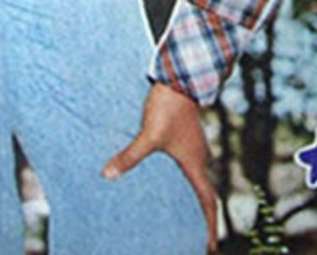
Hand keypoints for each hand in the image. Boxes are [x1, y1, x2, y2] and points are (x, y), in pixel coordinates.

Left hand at [102, 82, 217, 252]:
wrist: (180, 79)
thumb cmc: (169, 108)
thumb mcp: (149, 135)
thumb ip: (129, 157)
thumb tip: (107, 175)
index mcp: (195, 163)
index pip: (208, 201)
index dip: (210, 226)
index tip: (210, 247)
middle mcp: (200, 157)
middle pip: (205, 192)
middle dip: (202, 215)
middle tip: (196, 236)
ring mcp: (195, 146)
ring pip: (198, 177)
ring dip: (194, 196)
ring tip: (184, 212)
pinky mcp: (188, 137)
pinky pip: (191, 165)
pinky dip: (186, 179)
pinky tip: (172, 180)